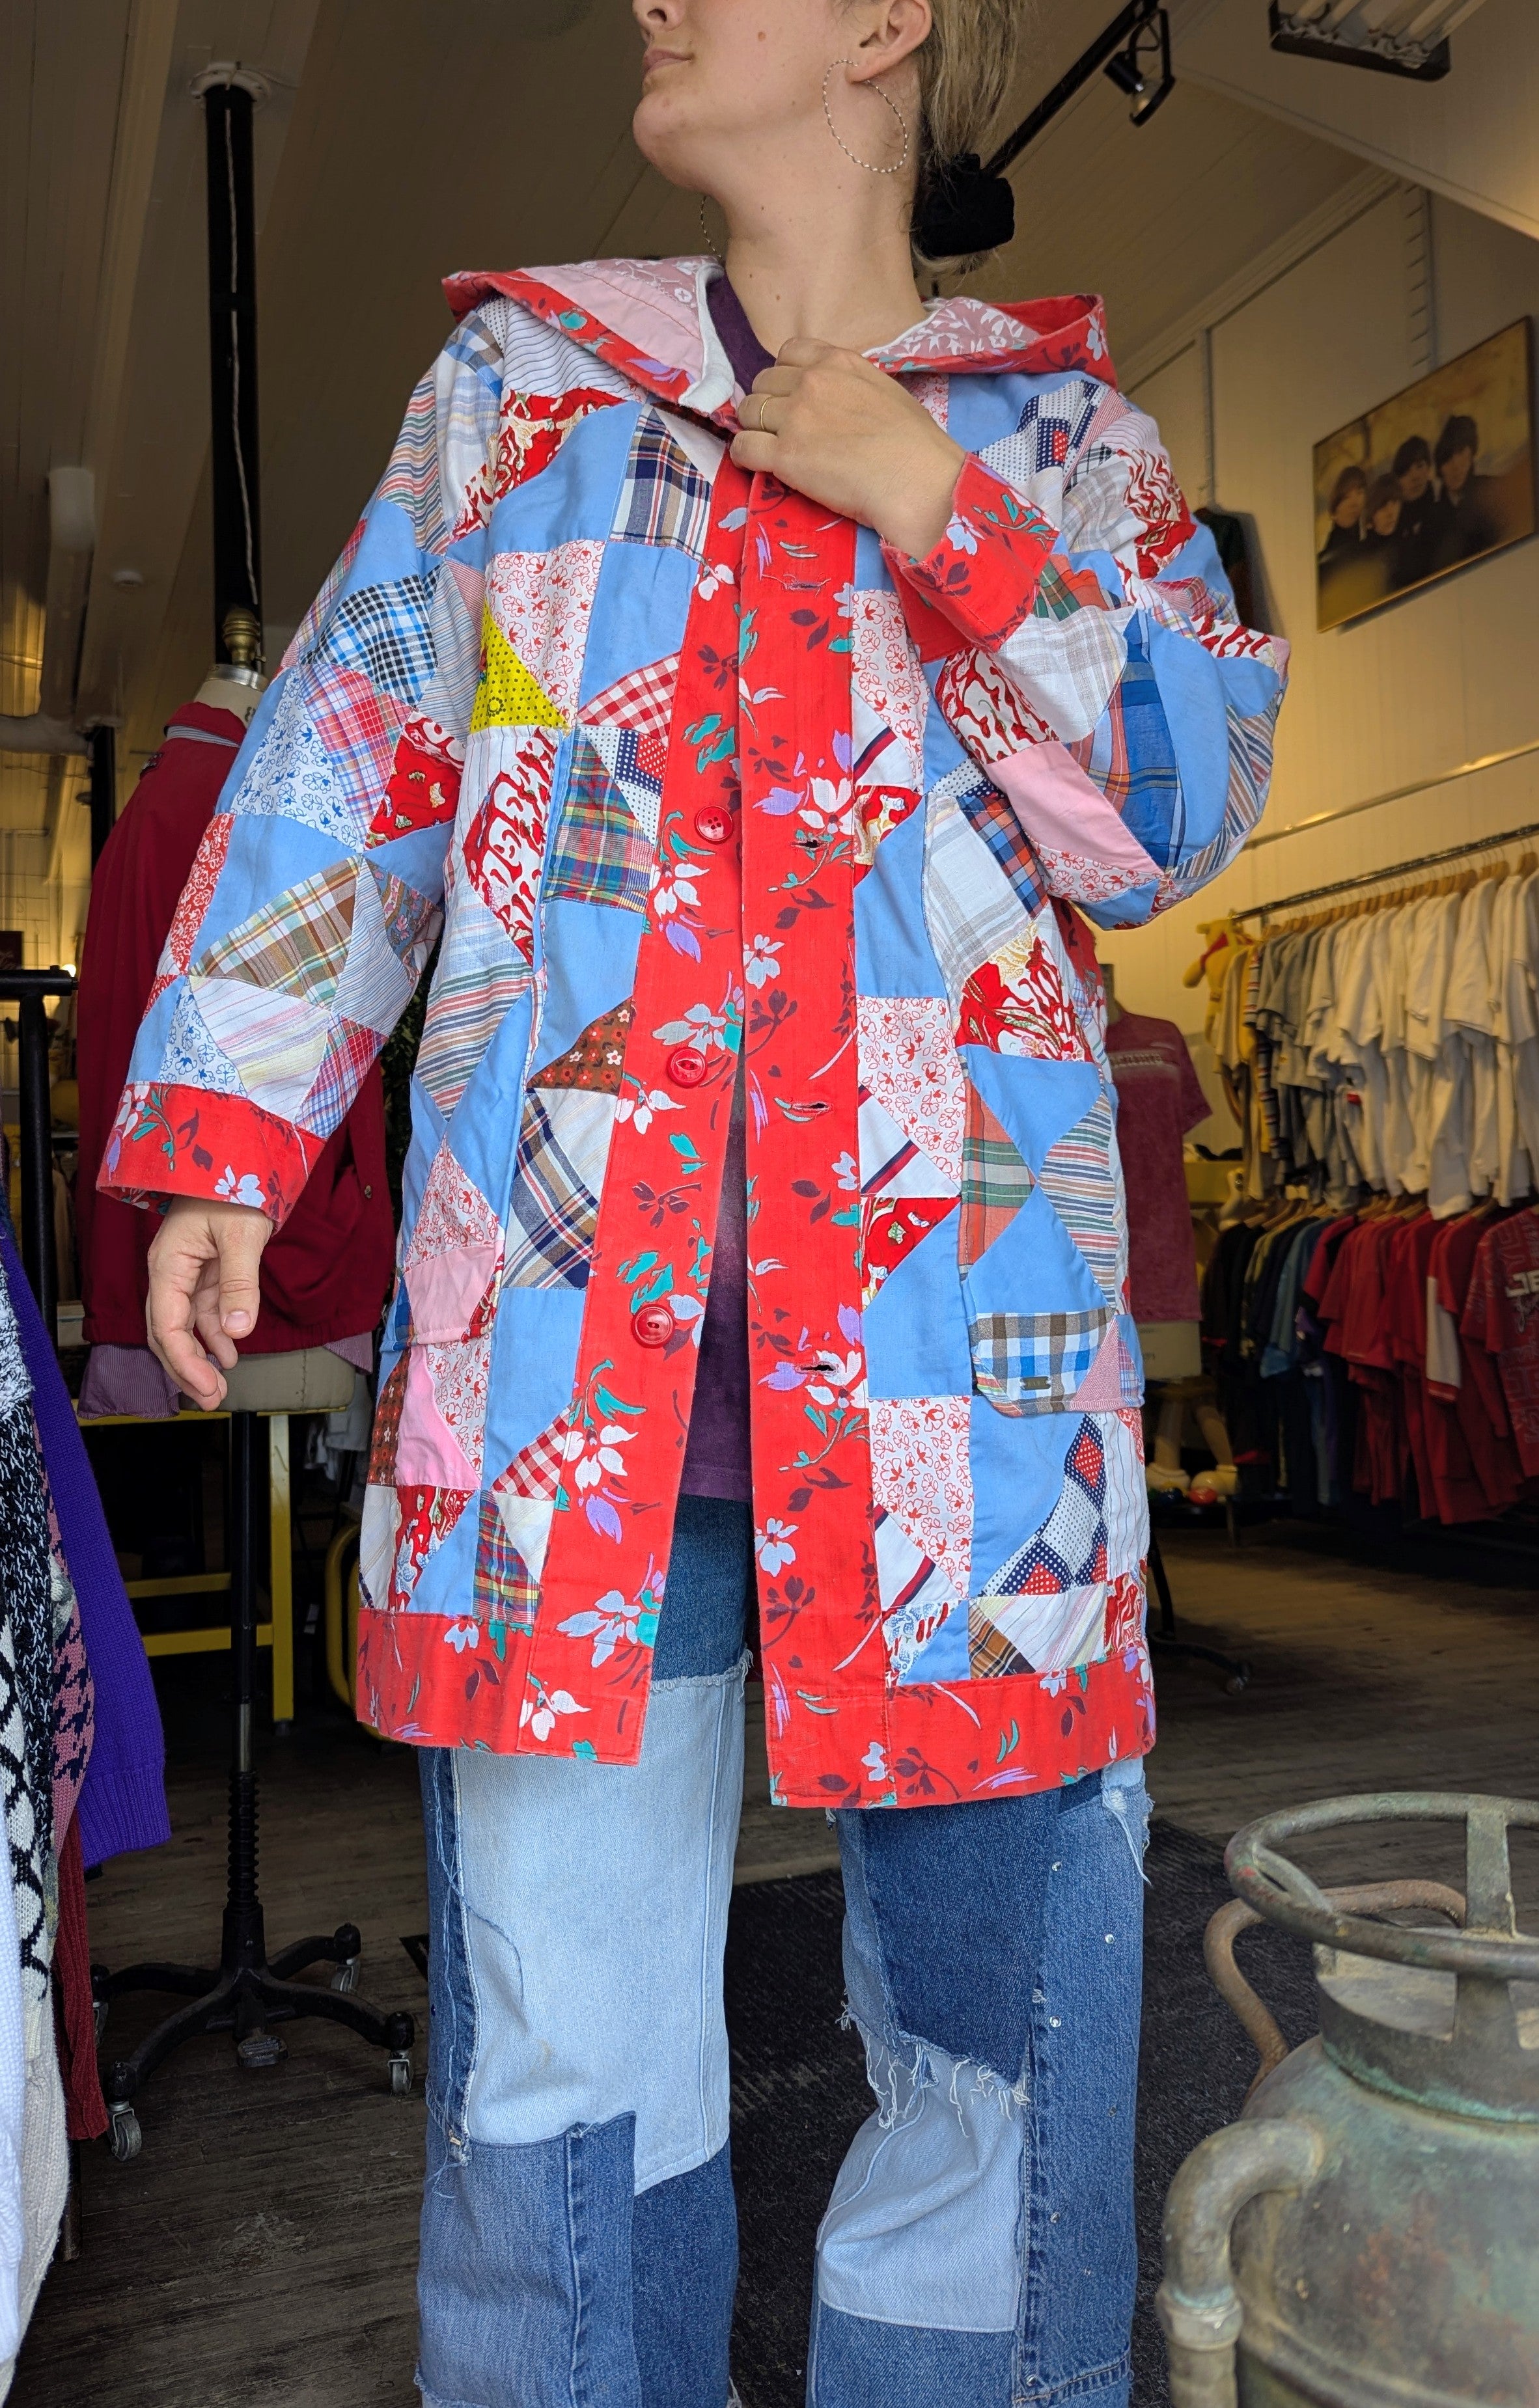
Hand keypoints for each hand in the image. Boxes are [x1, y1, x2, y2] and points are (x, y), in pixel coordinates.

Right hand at [146, 1197, 272, 1409]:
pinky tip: (228, 1353)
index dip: (183, 1360)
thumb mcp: (242, 1234)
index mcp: (169, 1262)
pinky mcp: (204, 1268)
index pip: (165, 1324)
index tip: (205, 1385)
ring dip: (200, 1355)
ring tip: (219, 1385)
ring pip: (184, 1323)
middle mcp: (171, 1270)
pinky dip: (213, 1333)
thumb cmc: (234, 1184)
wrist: (238, 1153)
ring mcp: (186, 1269)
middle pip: (166, 1330)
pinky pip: (202, 1308)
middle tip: (209, 1398)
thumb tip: (237, 1331)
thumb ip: (239, 1284)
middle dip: (185, 1367)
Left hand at [729, 338, 965, 558]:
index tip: (791, 397)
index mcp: (838, 361)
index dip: (784, 376)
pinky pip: (743, 447)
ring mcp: (795, 417)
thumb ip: (850, 384)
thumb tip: (836, 398)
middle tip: (780, 429)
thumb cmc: (915, 444)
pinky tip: (757, 465)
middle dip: (767, 404)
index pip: (788, 353)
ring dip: (754, 428)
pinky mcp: (785, 455)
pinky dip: (744, 456)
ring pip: (748, 412)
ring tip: (769, 448)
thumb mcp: (883, 390)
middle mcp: (811, 382)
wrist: (917, 480)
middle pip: (763, 383)